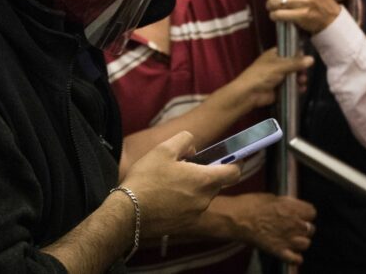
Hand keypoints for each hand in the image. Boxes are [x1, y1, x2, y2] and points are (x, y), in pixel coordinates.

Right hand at [121, 132, 240, 237]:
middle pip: (216, 183)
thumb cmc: (146, 179)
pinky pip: (191, 208)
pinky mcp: (184, 226)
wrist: (127, 213)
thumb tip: (193, 149)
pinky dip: (184, 201)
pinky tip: (165, 196)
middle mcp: (204, 200)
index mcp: (204, 180)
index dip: (237, 162)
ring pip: (202, 196)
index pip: (234, 172)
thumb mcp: (164, 148)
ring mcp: (195, 215)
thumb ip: (185, 140)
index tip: (235, 157)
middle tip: (185, 166)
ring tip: (170, 182)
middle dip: (206, 173)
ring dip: (194, 187)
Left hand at [228, 47, 313, 108]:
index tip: (307, 58)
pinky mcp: (280, 89)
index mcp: (274, 55)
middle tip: (304, 74)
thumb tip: (312, 59)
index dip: (298, 54)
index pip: (289, 51)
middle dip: (301, 69)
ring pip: (293, 76)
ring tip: (302, 82)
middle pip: (294, 65)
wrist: (250, 93)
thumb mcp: (279, 66)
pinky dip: (297, 88)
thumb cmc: (262, 74)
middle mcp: (277, 65)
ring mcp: (278, 77)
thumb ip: (296, 63)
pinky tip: (301, 90)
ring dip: (300, 79)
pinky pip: (291, 87)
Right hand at [230, 193, 315, 264]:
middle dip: (304, 228)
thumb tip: (292, 205)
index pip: (312, 212)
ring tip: (293, 240)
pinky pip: (295, 259)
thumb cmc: (251, 204)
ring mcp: (287, 239)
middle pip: (311, 228)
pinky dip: (295, 258)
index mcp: (292, 208)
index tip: (301, 214)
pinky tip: (292, 254)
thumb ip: (286, 203)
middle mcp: (294, 224)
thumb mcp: (272, 197)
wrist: (237, 219)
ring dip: (301, 242)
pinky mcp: (278, 251)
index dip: (306, 213)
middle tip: (295, 227)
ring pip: (306, 244)